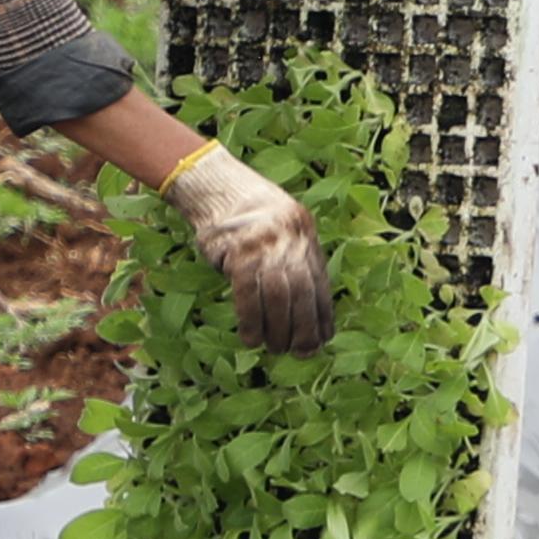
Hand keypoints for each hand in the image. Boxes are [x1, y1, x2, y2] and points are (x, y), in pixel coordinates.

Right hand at [167, 143, 333, 350]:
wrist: (215, 186)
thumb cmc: (247, 217)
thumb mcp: (281, 232)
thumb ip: (294, 261)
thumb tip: (303, 310)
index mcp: (305, 236)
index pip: (320, 283)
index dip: (323, 316)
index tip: (322, 340)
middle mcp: (290, 239)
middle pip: (304, 292)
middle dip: (305, 328)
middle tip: (301, 352)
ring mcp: (264, 244)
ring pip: (279, 296)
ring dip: (278, 329)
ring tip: (274, 348)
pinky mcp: (238, 249)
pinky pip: (248, 292)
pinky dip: (252, 319)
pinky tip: (251, 338)